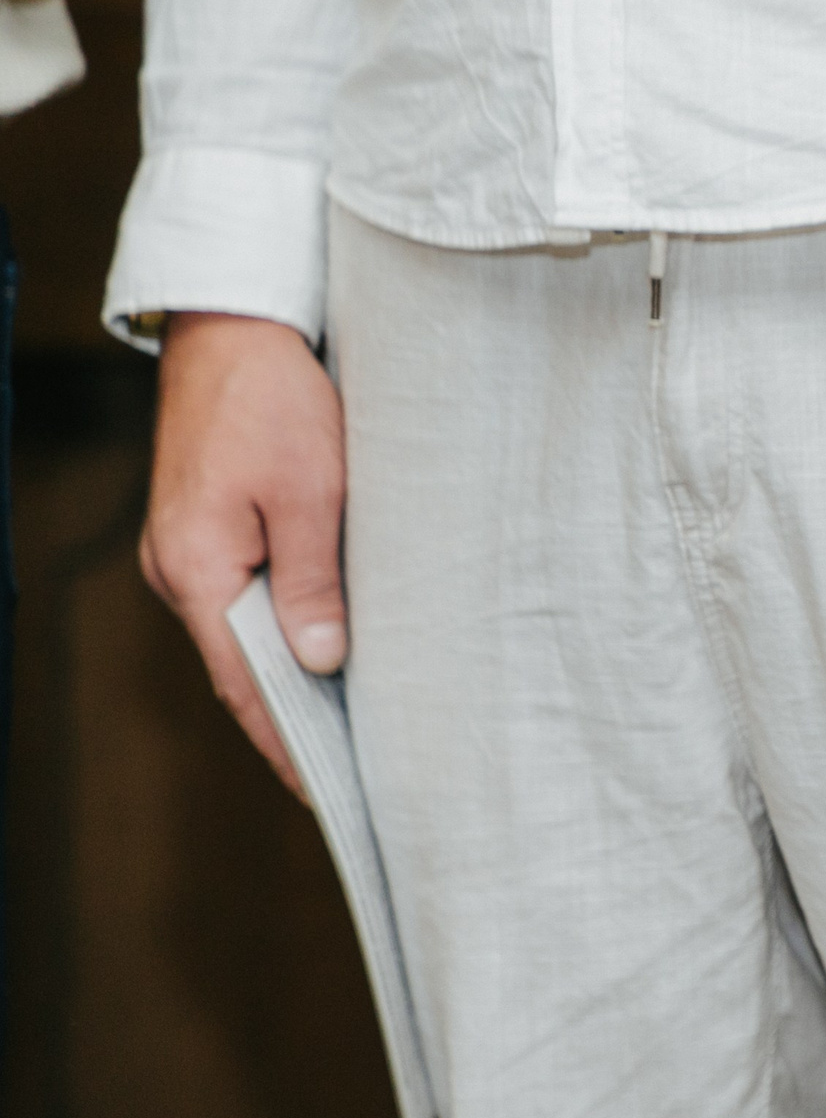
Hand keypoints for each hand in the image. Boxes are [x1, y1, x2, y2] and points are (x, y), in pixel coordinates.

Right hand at [139, 313, 347, 796]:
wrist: (234, 326)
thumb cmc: (275, 400)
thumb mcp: (311, 491)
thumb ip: (314, 580)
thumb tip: (322, 662)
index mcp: (198, 570)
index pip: (244, 684)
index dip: (286, 743)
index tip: (327, 791)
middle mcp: (179, 569)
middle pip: (240, 667)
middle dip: (293, 719)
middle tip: (355, 770)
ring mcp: (187, 549)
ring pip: (243, 631)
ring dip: (292, 671)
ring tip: (354, 721)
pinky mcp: (205, 526)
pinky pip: (244, 596)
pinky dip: (284, 627)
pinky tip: (328, 644)